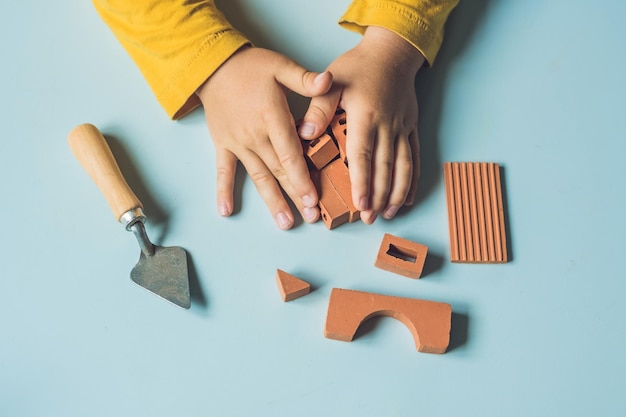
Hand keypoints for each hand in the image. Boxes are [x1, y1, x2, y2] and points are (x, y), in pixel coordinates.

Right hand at [196, 46, 332, 229]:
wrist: (213, 66)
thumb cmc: (250, 66)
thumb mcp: (280, 66)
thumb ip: (305, 79)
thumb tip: (328, 80)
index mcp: (272, 117)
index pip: (290, 153)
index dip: (302, 177)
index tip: (313, 198)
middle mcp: (255, 135)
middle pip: (279, 170)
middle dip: (295, 195)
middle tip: (309, 217)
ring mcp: (238, 143)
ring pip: (258, 176)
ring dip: (271, 201)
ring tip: (284, 222)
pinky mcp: (223, 145)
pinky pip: (223, 171)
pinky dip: (223, 191)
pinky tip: (226, 211)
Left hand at [299, 26, 424, 223]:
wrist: (391, 52)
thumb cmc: (357, 67)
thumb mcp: (331, 81)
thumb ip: (318, 108)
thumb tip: (304, 134)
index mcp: (365, 116)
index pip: (363, 155)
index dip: (362, 182)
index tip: (360, 203)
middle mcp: (387, 125)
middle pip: (385, 167)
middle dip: (378, 196)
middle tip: (370, 218)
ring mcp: (402, 128)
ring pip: (403, 166)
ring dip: (397, 192)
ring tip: (390, 214)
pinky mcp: (411, 127)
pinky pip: (415, 156)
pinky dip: (413, 179)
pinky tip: (409, 197)